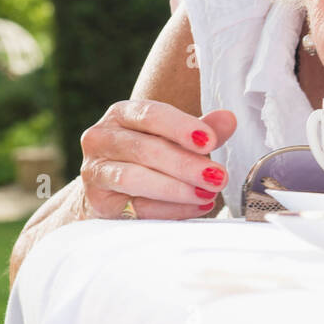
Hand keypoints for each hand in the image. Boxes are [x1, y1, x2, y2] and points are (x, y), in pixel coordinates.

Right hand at [78, 101, 237, 218]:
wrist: (115, 188)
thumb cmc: (152, 155)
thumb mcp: (177, 138)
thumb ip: (203, 130)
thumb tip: (228, 120)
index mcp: (122, 114)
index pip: (150, 114)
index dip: (181, 127)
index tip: (210, 141)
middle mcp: (102, 138)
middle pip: (144, 149)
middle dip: (185, 164)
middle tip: (218, 176)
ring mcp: (95, 171)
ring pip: (133, 178)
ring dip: (176, 189)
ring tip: (208, 194)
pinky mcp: (98, 202)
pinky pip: (135, 207)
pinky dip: (169, 210)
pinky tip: (196, 207)